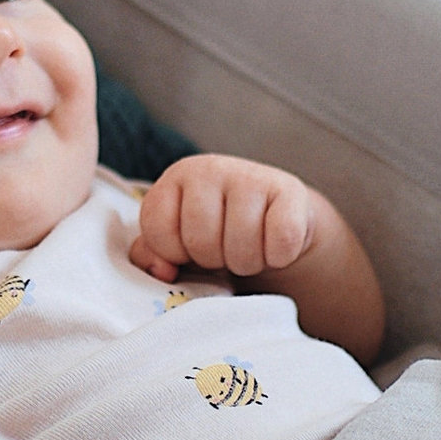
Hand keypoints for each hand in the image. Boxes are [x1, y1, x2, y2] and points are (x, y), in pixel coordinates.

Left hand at [130, 155, 315, 282]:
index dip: (174, 252)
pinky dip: (278, 257)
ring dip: (247, 262)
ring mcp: (251, 176)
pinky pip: (280, 243)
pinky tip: (275, 244)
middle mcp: (210, 168)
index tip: (189, 247)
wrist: (274, 218)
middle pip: (200, 242)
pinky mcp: (289, 190)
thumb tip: (162, 271)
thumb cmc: (218, 231)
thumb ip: (151, 255)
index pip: (158, 230)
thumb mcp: (176, 241)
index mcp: (175, 177)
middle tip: (225, 249)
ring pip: (241, 248)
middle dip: (214, 260)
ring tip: (250, 248)